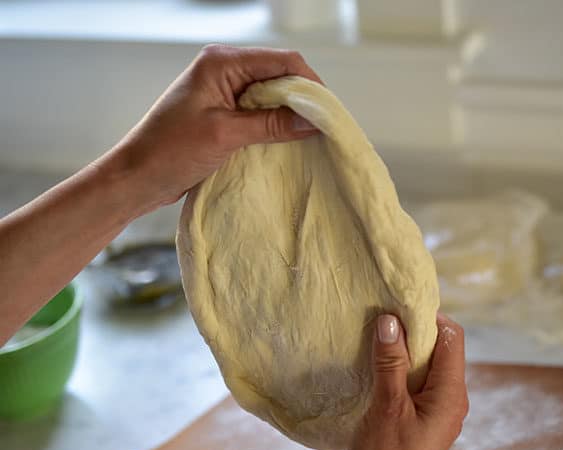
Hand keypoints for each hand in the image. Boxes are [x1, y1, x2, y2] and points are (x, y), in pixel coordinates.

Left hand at [106, 44, 322, 214]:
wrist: (136, 177)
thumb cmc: (170, 151)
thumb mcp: (225, 135)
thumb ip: (271, 124)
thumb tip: (312, 121)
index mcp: (221, 62)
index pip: (282, 61)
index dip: (309, 84)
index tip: (328, 113)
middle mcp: (225, 70)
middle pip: (280, 75)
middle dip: (303, 100)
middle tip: (322, 128)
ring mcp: (224, 91)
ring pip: (272, 95)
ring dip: (289, 114)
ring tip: (309, 137)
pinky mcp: (224, 113)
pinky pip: (260, 112)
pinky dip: (275, 125)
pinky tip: (287, 141)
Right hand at [333, 313, 468, 449]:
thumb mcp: (387, 408)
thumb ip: (391, 362)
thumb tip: (391, 320)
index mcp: (451, 395)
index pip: (451, 337)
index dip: (428, 317)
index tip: (397, 304)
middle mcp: (448, 401)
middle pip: (437, 349)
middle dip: (410, 331)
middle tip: (379, 318)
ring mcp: (431, 413)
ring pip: (420, 367)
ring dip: (398, 352)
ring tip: (369, 338)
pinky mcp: (413, 422)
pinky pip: (408, 385)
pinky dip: (392, 371)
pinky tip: (369, 366)